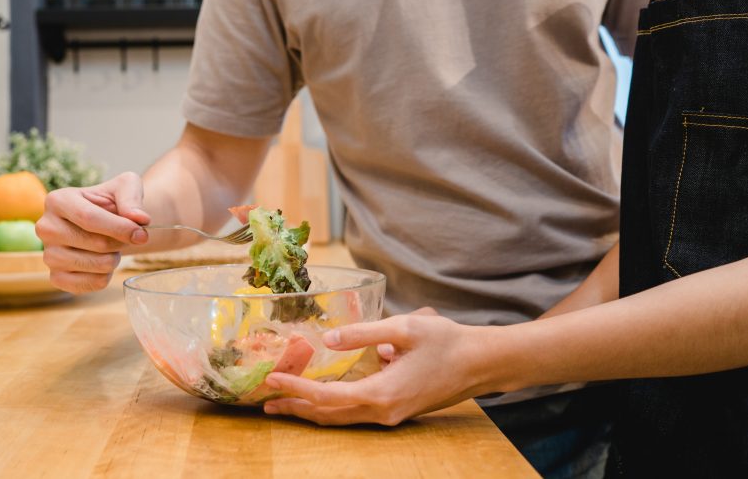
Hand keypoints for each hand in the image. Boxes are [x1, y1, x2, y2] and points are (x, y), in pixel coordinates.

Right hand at [37, 172, 150, 292]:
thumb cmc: (112, 202)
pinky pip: (91, 284)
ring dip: (114, 258)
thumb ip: (132, 198)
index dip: (120, 228)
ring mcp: (48, 255)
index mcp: (57, 200)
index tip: (142, 234)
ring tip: (111, 247)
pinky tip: (103, 262)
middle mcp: (46, 228)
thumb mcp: (125, 186)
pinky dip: (106, 276)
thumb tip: (140, 219)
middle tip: (125, 237)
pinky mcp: (56, 277)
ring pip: (97, 265)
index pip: (89, 218)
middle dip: (120, 242)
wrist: (103, 222)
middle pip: (96, 244)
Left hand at [262, 308, 490, 425]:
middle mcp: (383, 412)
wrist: (482, 363)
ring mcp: (391, 415)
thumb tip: (329, 340)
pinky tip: (320, 397)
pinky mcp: (396, 410)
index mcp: (382, 393)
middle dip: (296, 407)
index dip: (298, 388)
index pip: (328, 396)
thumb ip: (364, 333)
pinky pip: (355, 414)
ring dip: (311, 410)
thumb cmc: (447, 342)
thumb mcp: (404, 328)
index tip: (272, 379)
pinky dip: (331, 407)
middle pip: (330, 415)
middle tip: (265, 400)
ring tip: (283, 402)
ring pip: (342, 418)